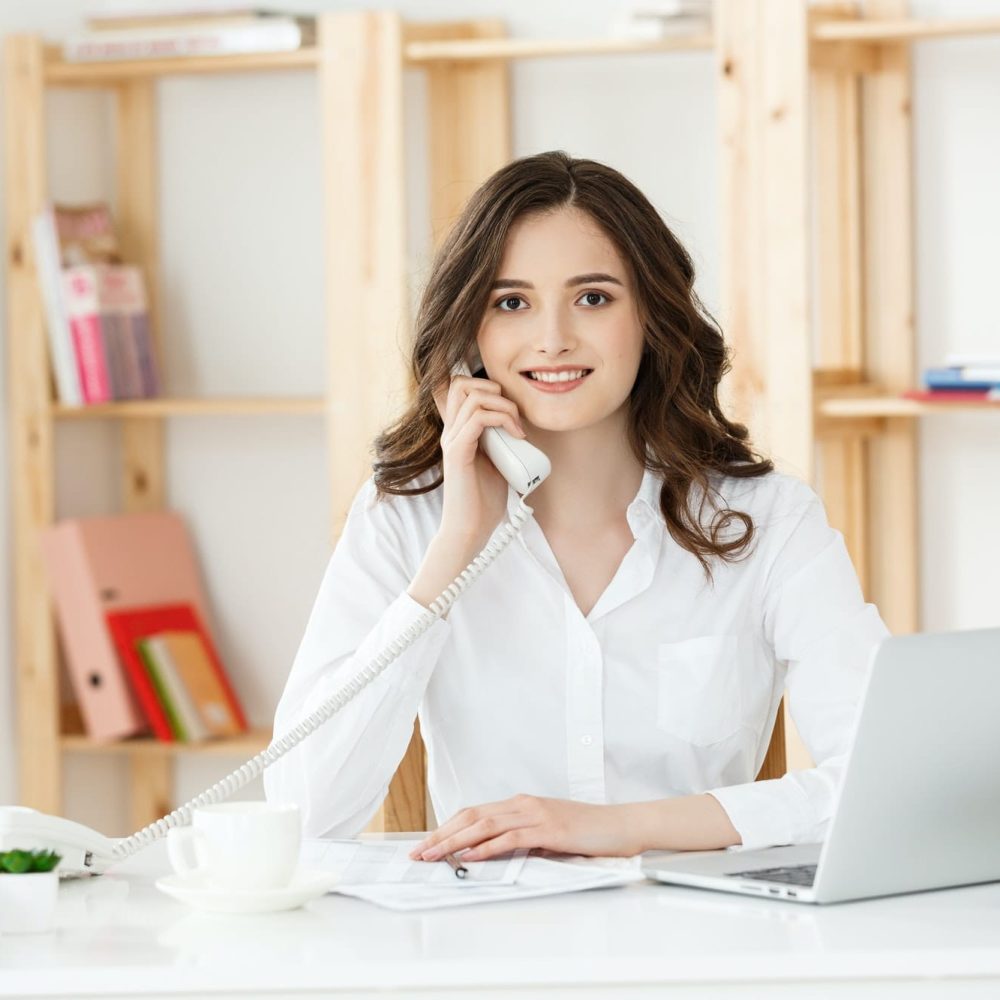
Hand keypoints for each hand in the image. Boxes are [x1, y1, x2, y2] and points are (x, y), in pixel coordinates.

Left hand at [408, 794, 642, 861]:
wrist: (621, 825)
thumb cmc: (587, 832)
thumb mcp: (547, 834)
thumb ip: (521, 839)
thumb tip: (491, 854)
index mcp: (520, 805)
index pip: (474, 813)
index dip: (447, 828)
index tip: (427, 844)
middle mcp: (523, 804)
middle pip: (471, 816)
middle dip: (441, 835)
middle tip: (418, 852)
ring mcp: (535, 814)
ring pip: (484, 825)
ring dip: (454, 841)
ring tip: (434, 855)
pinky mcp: (548, 828)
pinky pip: (510, 837)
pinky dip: (486, 846)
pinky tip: (470, 855)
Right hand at [432, 370, 527, 553]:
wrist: (471, 529)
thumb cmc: (484, 501)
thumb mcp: (497, 461)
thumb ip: (501, 441)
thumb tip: (519, 426)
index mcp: (458, 431)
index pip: (458, 388)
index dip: (484, 385)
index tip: (509, 408)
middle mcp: (451, 432)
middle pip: (460, 382)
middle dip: (493, 388)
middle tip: (513, 415)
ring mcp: (452, 440)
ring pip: (472, 396)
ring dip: (503, 406)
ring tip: (517, 428)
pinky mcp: (457, 453)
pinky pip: (478, 418)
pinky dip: (503, 420)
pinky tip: (516, 436)